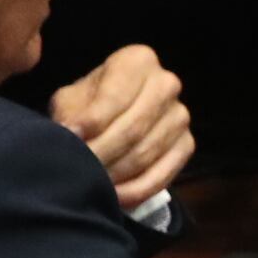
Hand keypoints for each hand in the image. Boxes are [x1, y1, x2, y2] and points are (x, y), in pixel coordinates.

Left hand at [49, 43, 193, 209]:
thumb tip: (73, 136)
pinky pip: (163, 175)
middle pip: (133, 128)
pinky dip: (135, 191)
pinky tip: (113, 197)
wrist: (111, 115)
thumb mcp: (71, 100)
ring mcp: (180, 116)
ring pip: (146, 154)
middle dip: (102, 154)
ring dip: (115, 175)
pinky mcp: (187, 145)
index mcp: (138, 60)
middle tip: (78, 171)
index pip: (115, 96)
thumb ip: (71, 114)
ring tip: (91, 184)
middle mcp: (167, 83)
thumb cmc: (88, 103)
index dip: (91, 122)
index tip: (70, 140)